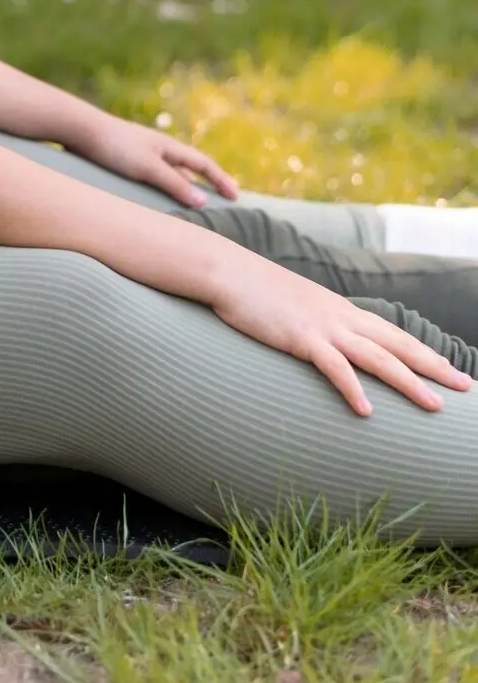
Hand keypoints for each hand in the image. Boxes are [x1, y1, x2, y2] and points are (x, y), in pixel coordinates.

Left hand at [79, 111, 238, 209]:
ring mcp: (142, 153)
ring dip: (184, 187)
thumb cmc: (115, 147)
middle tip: (223, 200)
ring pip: (170, 173)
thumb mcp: (148, 168)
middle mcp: (158, 148)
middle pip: (189, 168)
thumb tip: (204, 201)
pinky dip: (162, 189)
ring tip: (193, 205)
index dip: (221, 180)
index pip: (204, 164)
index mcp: (169, 147)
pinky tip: (156, 200)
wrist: (79, 129)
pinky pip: (152, 177)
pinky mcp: (124, 160)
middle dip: (207, 184)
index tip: (237, 197)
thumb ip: (174, 184)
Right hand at [211, 251, 471, 415]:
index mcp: (342, 311)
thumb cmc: (257, 292)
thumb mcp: (297, 308)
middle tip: (465, 386)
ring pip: (377, 357)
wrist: (228, 271)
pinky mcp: (300, 337)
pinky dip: (351, 388)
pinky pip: (332, 367)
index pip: (394, 335)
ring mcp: (323, 326)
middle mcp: (342, 317)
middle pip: (398, 345)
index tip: (451, 370)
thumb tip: (326, 346)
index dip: (424, 353)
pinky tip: (366, 411)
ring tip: (435, 406)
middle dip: (434, 367)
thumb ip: (317, 325)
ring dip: (409, 382)